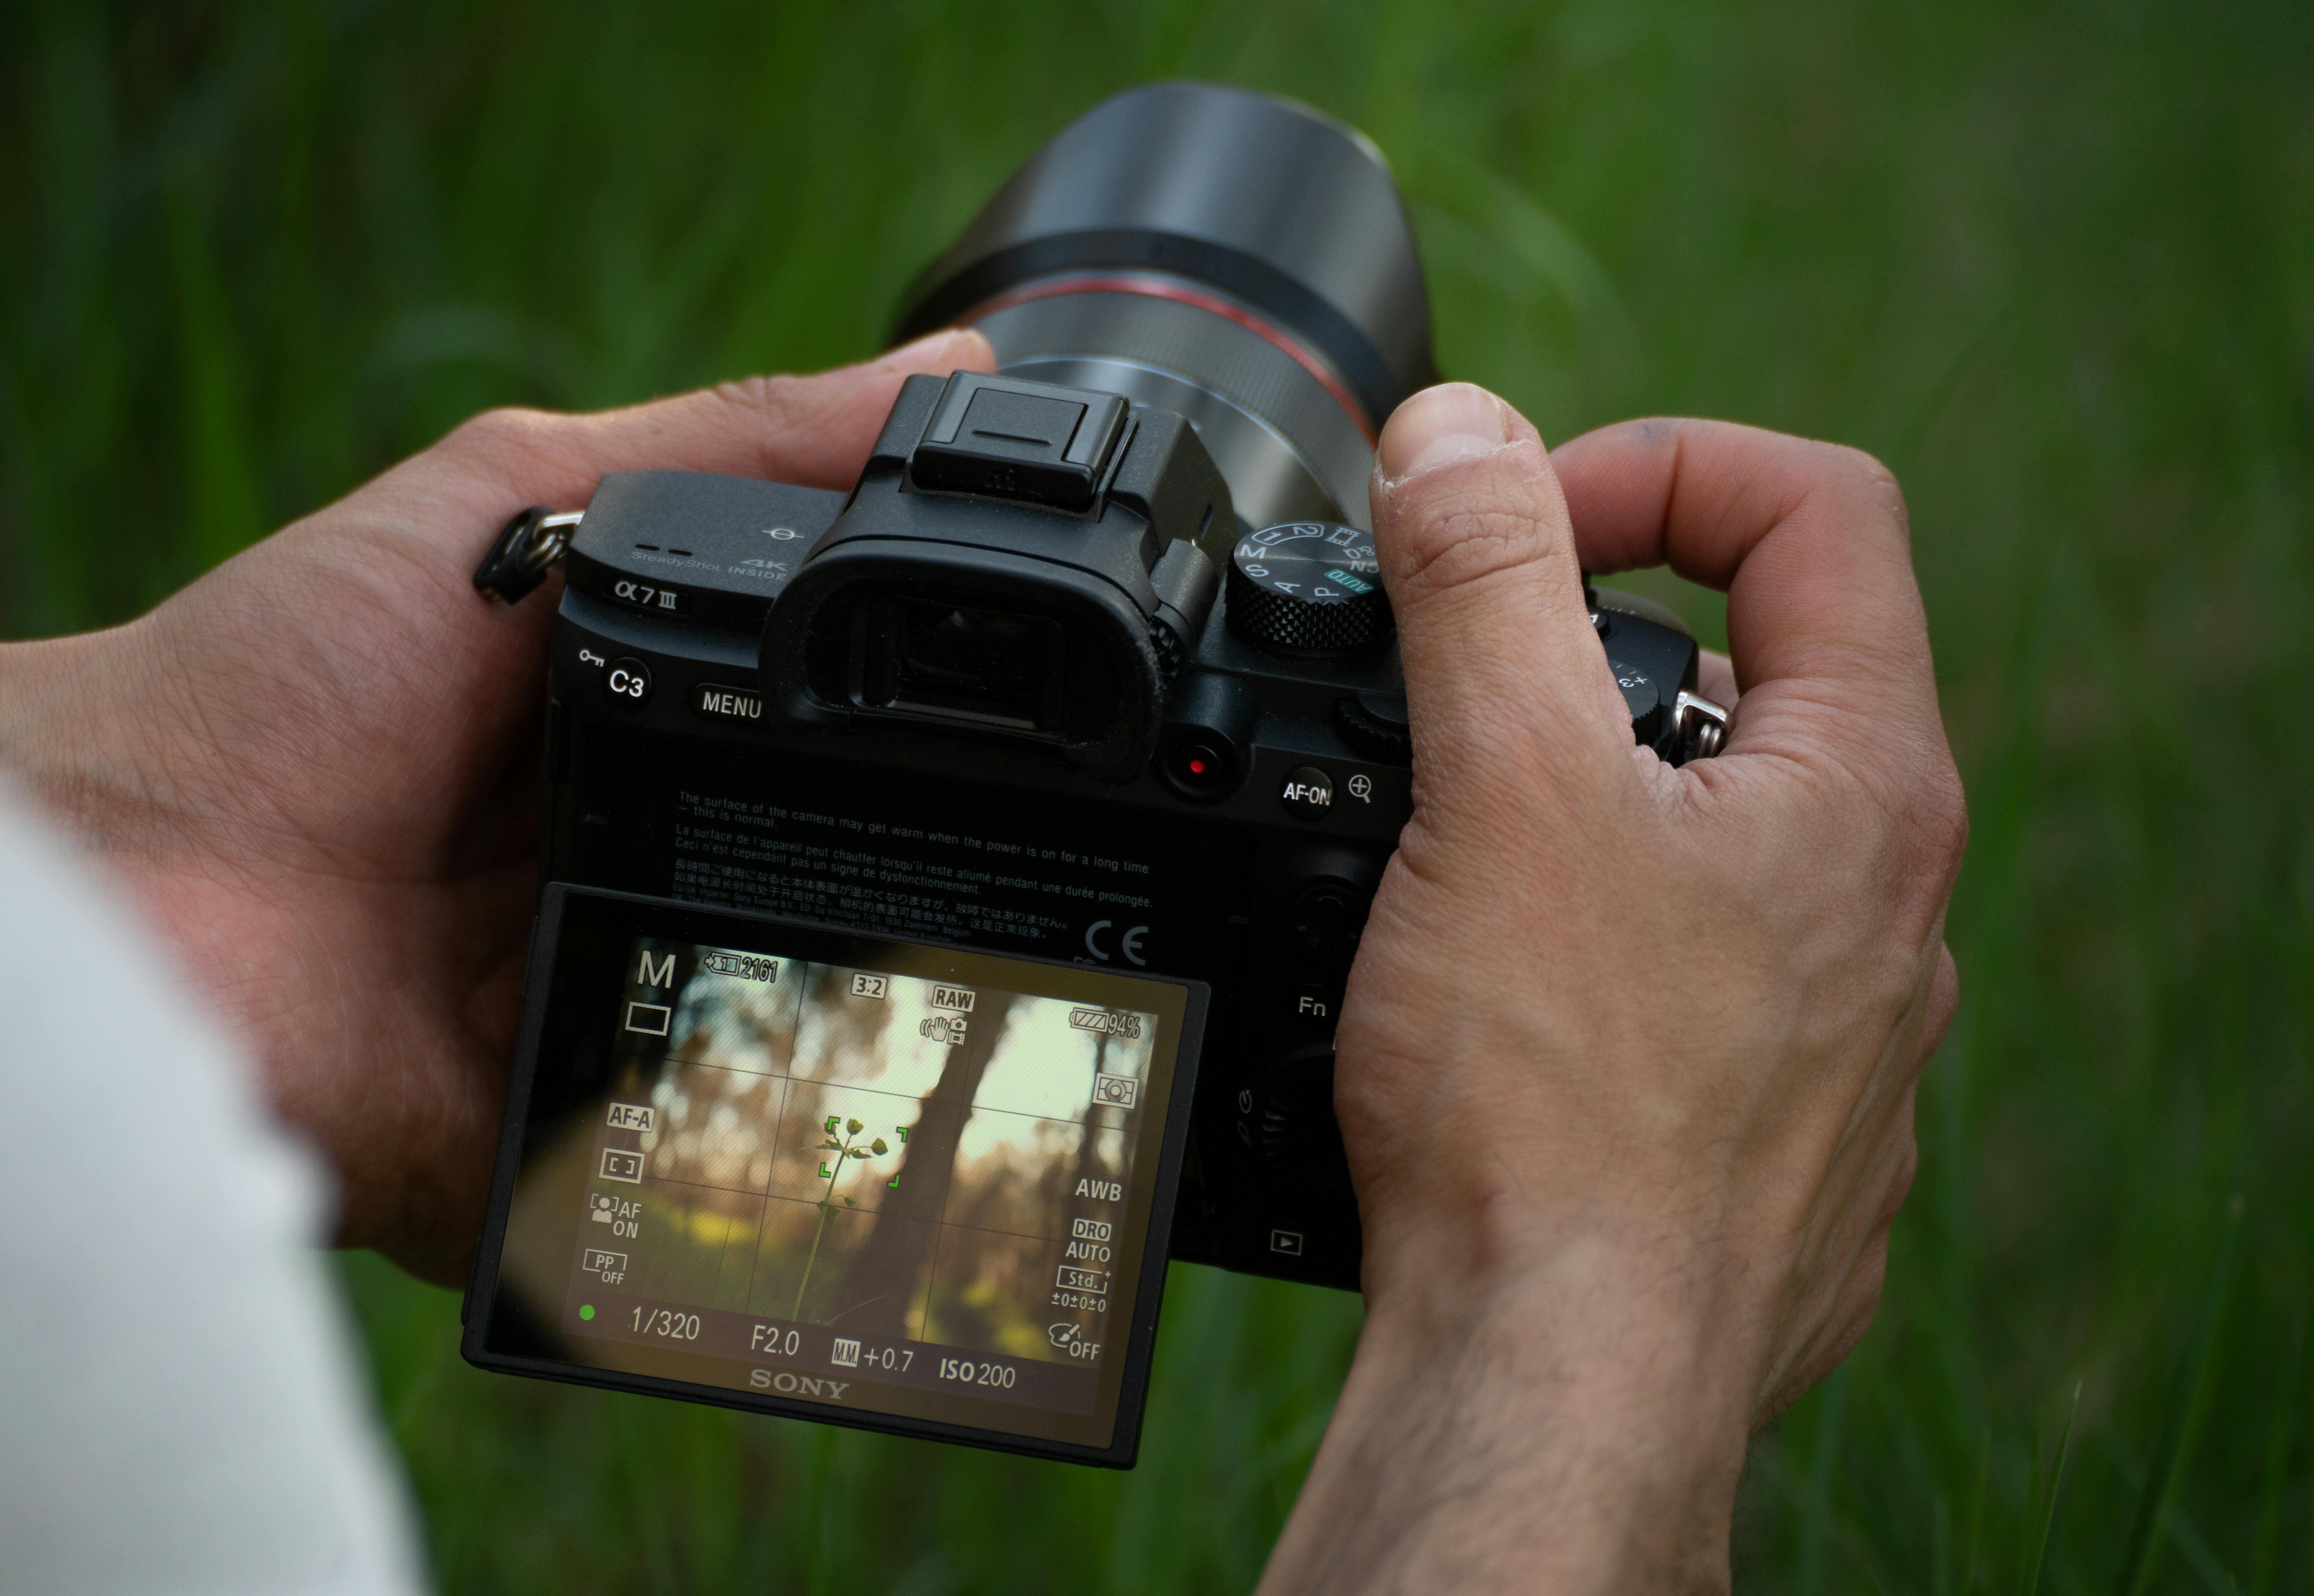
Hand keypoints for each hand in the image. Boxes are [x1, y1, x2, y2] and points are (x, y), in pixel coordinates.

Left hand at [0, 330, 995, 1283]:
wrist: (111, 879)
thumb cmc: (268, 677)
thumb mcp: (514, 498)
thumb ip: (727, 455)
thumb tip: (956, 369)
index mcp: (618, 745)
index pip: (811, 747)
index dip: (927, 740)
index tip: (1056, 732)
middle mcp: (610, 884)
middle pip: (811, 895)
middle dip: (917, 893)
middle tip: (1063, 878)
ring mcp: (583, 1026)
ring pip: (776, 1041)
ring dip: (856, 1023)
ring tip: (994, 990)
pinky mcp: (544, 1158)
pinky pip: (681, 1170)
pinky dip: (747, 1159)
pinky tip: (846, 1130)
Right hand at [1260, 384, 1962, 1591]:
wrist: (1558, 1380)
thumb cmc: (1550, 1108)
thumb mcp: (1500, 785)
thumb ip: (1479, 580)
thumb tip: (1459, 433)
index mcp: (1864, 789)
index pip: (1816, 513)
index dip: (1658, 468)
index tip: (1518, 526)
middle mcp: (1887, 908)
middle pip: (1761, 679)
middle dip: (1591, 652)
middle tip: (1458, 698)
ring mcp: (1844, 1038)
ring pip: (1725, 846)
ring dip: (1591, 813)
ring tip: (1460, 865)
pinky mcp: (1775, 1140)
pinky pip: (1701, 987)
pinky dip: (1600, 955)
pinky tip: (1504, 1014)